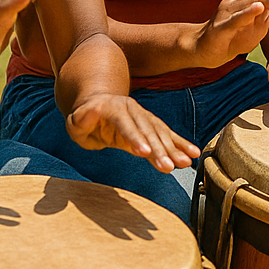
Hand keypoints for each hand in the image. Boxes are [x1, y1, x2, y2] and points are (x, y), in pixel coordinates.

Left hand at [65, 94, 198, 172]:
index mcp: (114, 109)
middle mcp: (134, 111)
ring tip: (185, 163)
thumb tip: (86, 117)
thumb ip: (80, 120)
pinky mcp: (152, 126)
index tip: (145, 153)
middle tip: (169, 166)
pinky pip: (168, 136)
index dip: (136, 139)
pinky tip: (193, 154)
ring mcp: (145, 117)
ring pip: (161, 134)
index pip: (126, 126)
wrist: (99, 102)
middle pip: (148, 132)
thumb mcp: (75, 119)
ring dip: (174, 150)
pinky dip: (181, 145)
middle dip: (160, 150)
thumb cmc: (84, 117)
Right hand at [187, 0, 268, 68]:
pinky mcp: (219, 29)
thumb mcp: (256, 23)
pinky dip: (246, 14)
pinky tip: (258, 9)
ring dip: (266, 0)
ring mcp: (226, 14)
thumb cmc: (233, 34)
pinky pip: (234, 20)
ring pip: (248, 4)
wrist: (203, 49)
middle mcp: (235, 2)